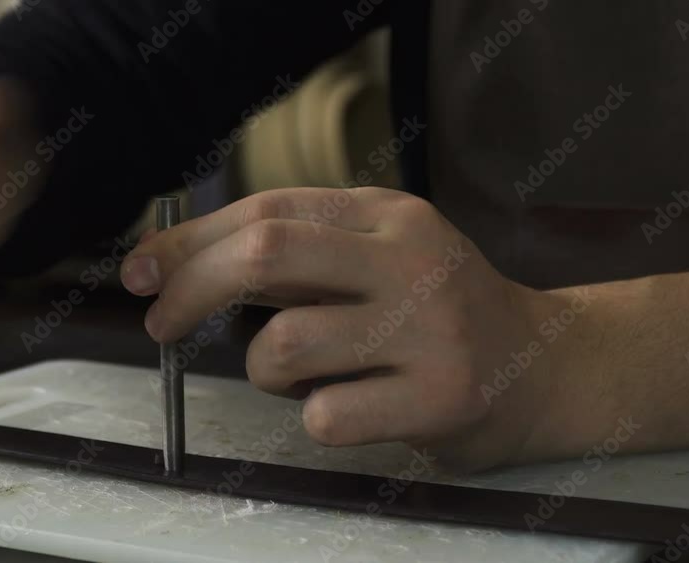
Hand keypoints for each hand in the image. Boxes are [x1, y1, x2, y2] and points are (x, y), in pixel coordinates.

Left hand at [121, 187, 562, 471]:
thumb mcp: (382, 254)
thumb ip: (299, 253)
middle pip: (265, 257)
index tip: (142, 271)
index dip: (190, 242)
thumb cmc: (442, 311)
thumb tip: (181, 263)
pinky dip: (313, 416)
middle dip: (190, 289)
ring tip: (305, 375)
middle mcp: (410, 261)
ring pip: (282, 349)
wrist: (546, 366)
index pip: (266, 211)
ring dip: (265, 371)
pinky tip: (353, 406)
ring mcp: (429, 331)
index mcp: (388, 216)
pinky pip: (323, 415)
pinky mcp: (440, 398)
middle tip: (161, 323)